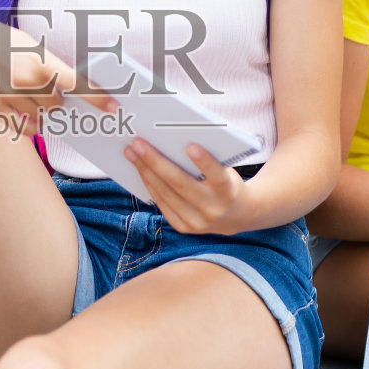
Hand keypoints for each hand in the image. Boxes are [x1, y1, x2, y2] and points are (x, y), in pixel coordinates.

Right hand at [0, 11, 114, 136]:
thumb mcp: (24, 42)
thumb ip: (45, 63)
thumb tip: (66, 83)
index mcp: (37, 58)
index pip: (76, 82)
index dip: (97, 97)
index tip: (112, 106)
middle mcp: (25, 78)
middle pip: (58, 104)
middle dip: (61, 102)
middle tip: (59, 96)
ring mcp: (9, 95)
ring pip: (41, 116)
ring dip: (45, 113)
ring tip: (36, 100)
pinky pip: (21, 126)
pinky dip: (30, 125)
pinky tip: (29, 116)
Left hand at [126, 140, 252, 234]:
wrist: (237, 215)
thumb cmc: (228, 182)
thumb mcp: (227, 171)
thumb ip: (209, 161)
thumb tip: (175, 141)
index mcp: (229, 192)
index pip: (217, 177)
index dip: (205, 163)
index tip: (191, 146)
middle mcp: (213, 209)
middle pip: (181, 184)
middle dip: (156, 162)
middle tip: (138, 143)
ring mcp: (197, 222)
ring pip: (166, 194)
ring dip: (145, 171)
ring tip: (131, 153)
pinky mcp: (184, 227)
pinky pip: (162, 203)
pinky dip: (150, 184)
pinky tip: (140, 169)